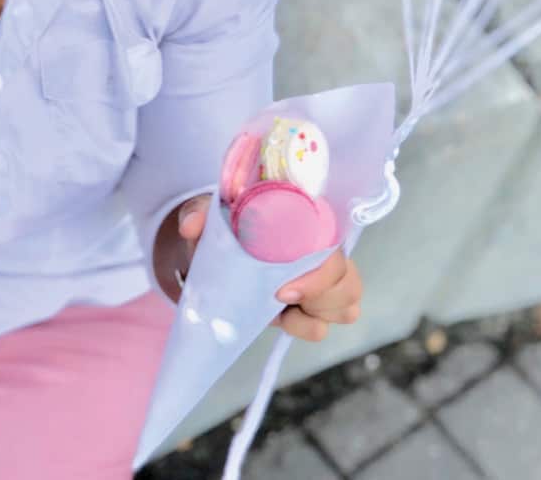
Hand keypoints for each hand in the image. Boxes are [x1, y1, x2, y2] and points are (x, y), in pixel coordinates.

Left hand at [154, 193, 362, 343]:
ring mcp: (321, 277)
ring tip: (285, 311)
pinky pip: (330, 321)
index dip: (318, 273)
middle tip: (280, 299)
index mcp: (303, 218)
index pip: (333, 244)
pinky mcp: (311, 305)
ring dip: (318, 312)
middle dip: (319, 297)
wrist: (211, 250)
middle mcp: (320, 246)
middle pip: (347, 278)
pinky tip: (287, 318)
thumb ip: (198, 213)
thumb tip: (191, 225)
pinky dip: (310, 326)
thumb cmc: (219, 227)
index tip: (282, 290)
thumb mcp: (206, 215)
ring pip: (348, 301)